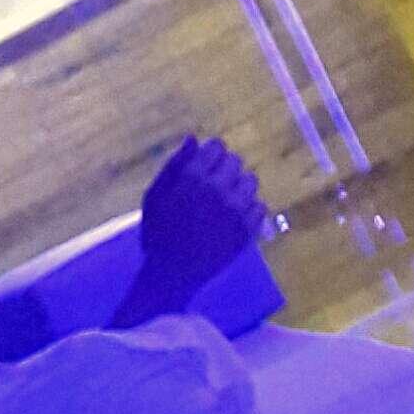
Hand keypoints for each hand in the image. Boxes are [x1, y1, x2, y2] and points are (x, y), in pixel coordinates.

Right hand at [116, 136, 270, 324]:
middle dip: (224, 170)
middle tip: (212, 188)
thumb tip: (194, 139)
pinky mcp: (248, 228)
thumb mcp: (154, 197)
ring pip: (250, 181)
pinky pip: (259, 205)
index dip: (210, 155)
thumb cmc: (158, 234)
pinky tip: (233, 219)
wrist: (172, 274)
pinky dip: (248, 209)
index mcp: (194, 178)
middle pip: (235, 162)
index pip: (216, 147)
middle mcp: (219, 188)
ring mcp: (237, 208)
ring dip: (238, 187)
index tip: (203, 168)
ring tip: (225, 202)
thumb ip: (173, 166)